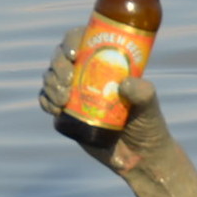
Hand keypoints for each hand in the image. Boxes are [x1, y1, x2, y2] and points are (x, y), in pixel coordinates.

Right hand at [38, 30, 196, 196]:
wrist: (139, 156)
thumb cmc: (149, 125)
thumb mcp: (150, 106)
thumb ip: (143, 93)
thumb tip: (124, 84)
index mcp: (106, 62)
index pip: (83, 40)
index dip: (72, 40)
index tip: (74, 53)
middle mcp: (87, 73)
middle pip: (61, 57)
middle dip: (58, 66)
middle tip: (68, 81)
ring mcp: (74, 92)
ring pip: (51, 77)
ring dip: (51, 84)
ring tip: (63, 100)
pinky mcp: (65, 112)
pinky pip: (46, 100)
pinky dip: (45, 101)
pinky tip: (55, 108)